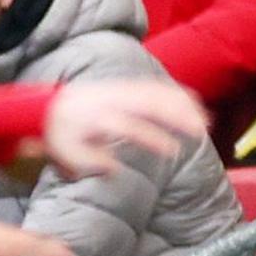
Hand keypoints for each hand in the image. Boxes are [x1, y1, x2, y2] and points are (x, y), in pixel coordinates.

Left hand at [40, 81, 207, 178]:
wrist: (49, 105)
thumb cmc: (61, 135)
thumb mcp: (67, 153)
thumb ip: (92, 162)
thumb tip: (115, 170)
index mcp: (96, 117)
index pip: (129, 126)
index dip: (152, 137)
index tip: (173, 151)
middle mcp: (110, 100)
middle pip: (149, 103)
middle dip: (178, 116)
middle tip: (202, 132)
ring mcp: (119, 90)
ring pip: (157, 92)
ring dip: (183, 104)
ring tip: (206, 120)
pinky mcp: (126, 86)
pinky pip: (155, 85)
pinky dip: (176, 93)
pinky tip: (195, 103)